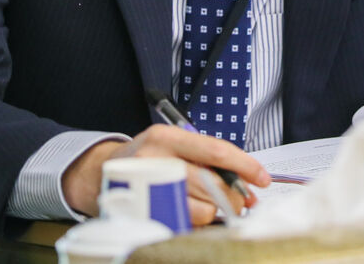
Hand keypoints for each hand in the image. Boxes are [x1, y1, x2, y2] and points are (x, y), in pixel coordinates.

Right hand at [61, 125, 271, 224]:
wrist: (101, 174)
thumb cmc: (147, 157)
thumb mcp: (173, 144)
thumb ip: (206, 158)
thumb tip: (247, 182)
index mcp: (167, 138)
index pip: (216, 151)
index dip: (245, 166)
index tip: (262, 178)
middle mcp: (155, 160)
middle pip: (212, 184)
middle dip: (233, 195)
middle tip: (241, 199)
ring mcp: (147, 190)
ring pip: (201, 209)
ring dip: (213, 211)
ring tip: (208, 205)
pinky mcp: (144, 214)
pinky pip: (185, 225)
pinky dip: (195, 223)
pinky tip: (190, 213)